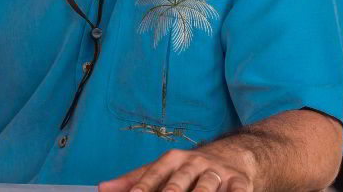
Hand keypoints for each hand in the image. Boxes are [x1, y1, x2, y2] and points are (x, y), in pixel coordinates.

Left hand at [99, 146, 257, 191]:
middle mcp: (194, 163)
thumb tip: (103, 188)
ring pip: (205, 188)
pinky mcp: (239, 182)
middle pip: (178, 182)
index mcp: (172, 160)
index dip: (143, 187)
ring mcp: (217, 172)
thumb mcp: (162, 168)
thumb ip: (135, 179)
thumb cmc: (190, 167)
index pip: (154, 175)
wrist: (234, 155)